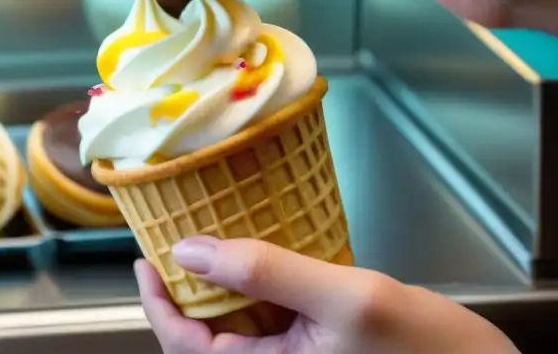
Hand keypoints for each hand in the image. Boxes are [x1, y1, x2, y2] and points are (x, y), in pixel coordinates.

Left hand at [136, 237, 518, 353]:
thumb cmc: (429, 351)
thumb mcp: (346, 298)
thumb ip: (266, 272)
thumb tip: (189, 250)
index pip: (186, 347)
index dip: (157, 302)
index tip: (145, 257)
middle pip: (204, 334)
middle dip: (184, 285)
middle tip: (174, 232)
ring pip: (234, 323)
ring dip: (218, 281)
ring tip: (208, 233)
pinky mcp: (314, 348)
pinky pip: (268, 318)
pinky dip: (256, 284)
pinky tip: (255, 250)